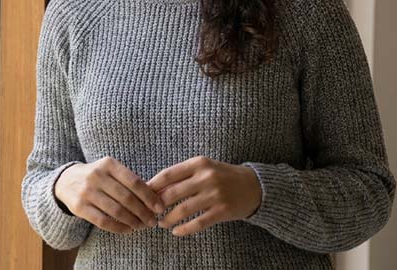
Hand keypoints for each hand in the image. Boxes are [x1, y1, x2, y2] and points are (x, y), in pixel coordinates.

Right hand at [54, 156, 164, 233]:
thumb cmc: (97, 177)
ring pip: (116, 211)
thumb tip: (155, 199)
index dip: (149, 197)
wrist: (65, 181)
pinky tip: (128, 230)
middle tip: (153, 221)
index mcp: (108, 164)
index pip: (134, 182)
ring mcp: (86, 191)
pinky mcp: (79, 207)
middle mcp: (96, 176)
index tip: (160, 208)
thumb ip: (129, 181)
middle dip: (143, 212)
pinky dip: (119, 228)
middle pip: (127, 198)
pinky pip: (103, 221)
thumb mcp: (110, 170)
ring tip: (142, 226)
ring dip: (133, 221)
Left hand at [146, 156, 261, 236]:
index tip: (142, 195)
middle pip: (172, 193)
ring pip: (183, 210)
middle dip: (157, 205)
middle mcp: (206, 177)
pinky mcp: (222, 211)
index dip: (152, 186)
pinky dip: (184, 229)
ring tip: (161, 223)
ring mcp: (215, 194)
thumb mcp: (204, 168)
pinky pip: (198, 223)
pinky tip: (176, 232)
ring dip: (168, 219)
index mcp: (199, 163)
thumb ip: (183, 175)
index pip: (168, 175)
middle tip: (149, 212)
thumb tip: (154, 188)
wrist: (254, 186)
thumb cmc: (222, 176)